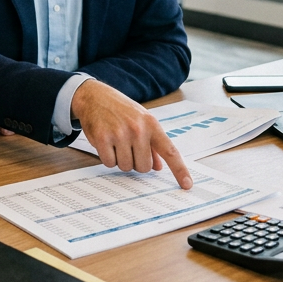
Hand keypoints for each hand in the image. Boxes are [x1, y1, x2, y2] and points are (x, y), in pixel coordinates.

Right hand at [71, 80, 192, 188]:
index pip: (170, 151)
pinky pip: (109, 163)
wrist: (95, 96)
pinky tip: (106, 143)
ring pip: (126, 167)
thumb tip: (158, 166)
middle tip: (128, 147)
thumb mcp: (141, 121)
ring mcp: (120, 134)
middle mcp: (138, 129)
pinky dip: (107, 158)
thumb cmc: (121, 110)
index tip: (187, 185)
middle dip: (136, 162)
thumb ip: (152, 144)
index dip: (180, 170)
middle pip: (144, 167)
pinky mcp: (103, 138)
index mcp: (152, 124)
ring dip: (120, 160)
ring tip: (115, 142)